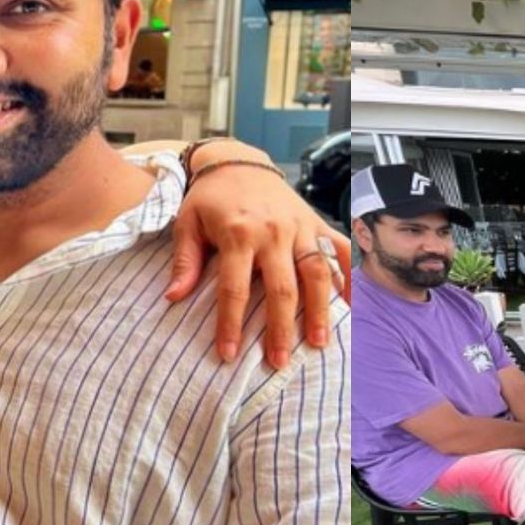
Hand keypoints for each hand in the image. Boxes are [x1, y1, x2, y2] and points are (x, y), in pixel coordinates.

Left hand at [167, 145, 351, 368]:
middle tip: (279, 362)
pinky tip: (352, 305)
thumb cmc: (209, 198)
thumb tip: (173, 298)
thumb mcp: (186, 223)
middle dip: (280, 328)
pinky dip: (349, 276)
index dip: (231, 324)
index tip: (229, 355)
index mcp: (238, 233)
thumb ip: (185, 260)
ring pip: (316, 273)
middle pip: (281, 288)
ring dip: (319, 311)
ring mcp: (299, 227)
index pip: (234, 288)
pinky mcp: (316, 223)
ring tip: (318, 343)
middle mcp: (273, 232)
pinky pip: (339, 249)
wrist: (237, 161)